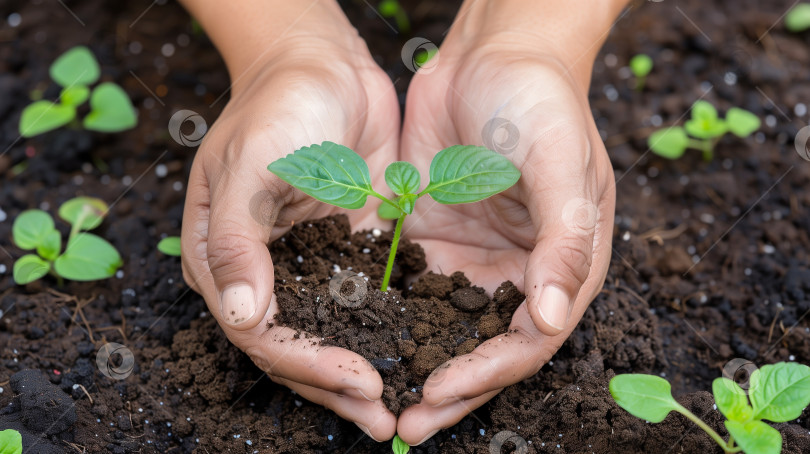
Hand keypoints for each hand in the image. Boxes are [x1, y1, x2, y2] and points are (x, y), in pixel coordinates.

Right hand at [179, 1, 399, 440]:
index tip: (359, 379)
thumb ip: (240, 241)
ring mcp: (310, 265)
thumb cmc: (279, 105)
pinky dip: (386, 334)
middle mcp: (266, 272)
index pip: (263, 331)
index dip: (309, 362)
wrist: (325, 66)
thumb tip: (243, 317)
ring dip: (362, 372)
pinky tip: (417, 354)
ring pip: (334, 335)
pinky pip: (366, 304)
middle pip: (298, 346)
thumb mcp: (250, 165)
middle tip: (385, 416)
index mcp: (226, 259)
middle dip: (339, 385)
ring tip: (400, 408)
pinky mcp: (350, 253)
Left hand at [395, 0, 623, 443]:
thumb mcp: (560, 164)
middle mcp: (516, 270)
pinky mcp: (433, 237)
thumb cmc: (538, 100)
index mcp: (560, 264)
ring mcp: (472, 256)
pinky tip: (357, 337)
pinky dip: (389, 316)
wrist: (492, 52)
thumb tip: (547, 319)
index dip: (486, 373)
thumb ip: (563, 242)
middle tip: (407, 426)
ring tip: (378, 400)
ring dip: (414, 361)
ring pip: (442, 326)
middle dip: (449, 389)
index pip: (526, 339)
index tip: (440, 394)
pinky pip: (409, 286)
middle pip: (482, 346)